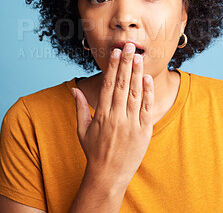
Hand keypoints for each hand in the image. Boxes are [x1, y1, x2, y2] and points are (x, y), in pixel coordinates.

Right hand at [71, 43, 154, 189]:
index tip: (114, 52)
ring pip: (134, 93)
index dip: (112, 67)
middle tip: (129, 46)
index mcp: (101, 115)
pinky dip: (147, 92)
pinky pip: (146, 108)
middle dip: (125, 63)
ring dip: (136, 73)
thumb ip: (80, 108)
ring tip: (138, 56)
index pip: (107, 85)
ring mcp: (131, 124)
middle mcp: (116, 117)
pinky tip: (147, 78)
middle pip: (121, 84)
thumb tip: (74, 89)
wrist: (108, 176)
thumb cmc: (94, 152)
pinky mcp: (143, 131)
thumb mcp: (82, 130)